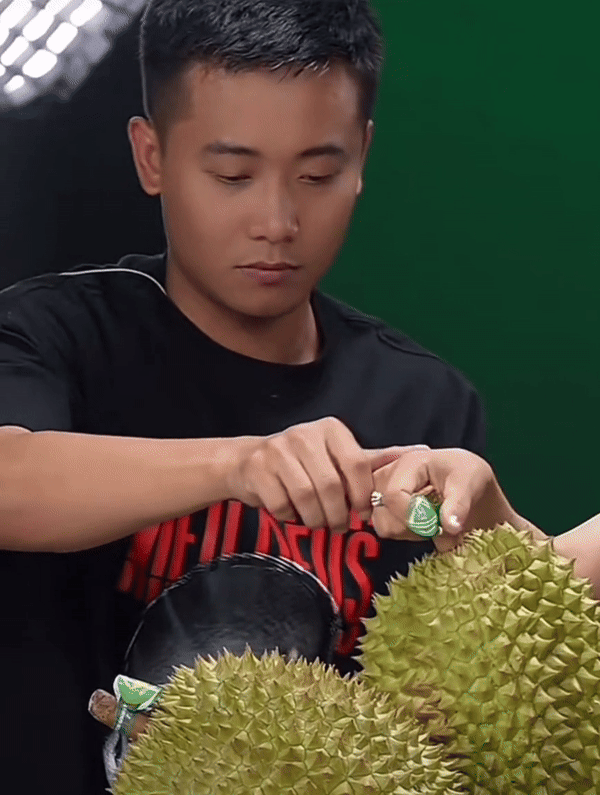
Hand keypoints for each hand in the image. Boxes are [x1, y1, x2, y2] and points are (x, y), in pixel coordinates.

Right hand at [226, 416, 428, 534]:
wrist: (249, 462)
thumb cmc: (304, 463)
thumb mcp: (340, 456)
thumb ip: (376, 459)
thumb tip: (421, 451)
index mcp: (331, 429)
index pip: (358, 466)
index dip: (361, 496)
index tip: (359, 512)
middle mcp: (305, 434)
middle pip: (331, 486)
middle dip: (336, 515)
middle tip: (337, 526)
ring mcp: (278, 450)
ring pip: (305, 497)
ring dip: (314, 519)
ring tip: (316, 522)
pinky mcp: (257, 469)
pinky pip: (281, 504)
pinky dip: (289, 517)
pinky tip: (290, 513)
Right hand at [368, 447, 548, 552]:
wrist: (467, 482)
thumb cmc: (467, 475)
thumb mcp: (471, 483)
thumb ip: (459, 504)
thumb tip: (449, 527)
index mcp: (408, 463)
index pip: (393, 496)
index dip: (413, 517)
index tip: (436, 527)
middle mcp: (388, 475)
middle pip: (381, 512)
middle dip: (408, 526)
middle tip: (434, 522)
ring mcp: (383, 492)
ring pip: (381, 524)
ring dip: (407, 532)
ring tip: (430, 522)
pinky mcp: (385, 507)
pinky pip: (387, 530)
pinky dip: (405, 533)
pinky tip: (421, 524)